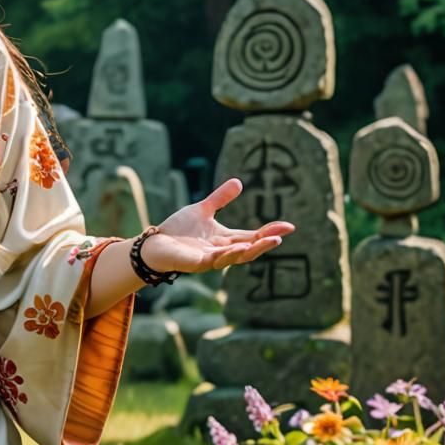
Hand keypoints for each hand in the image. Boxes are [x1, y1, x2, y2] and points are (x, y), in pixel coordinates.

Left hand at [140, 178, 294, 274]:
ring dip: (251, 250)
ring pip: (236, 257)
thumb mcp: (203, 210)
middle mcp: (222, 251)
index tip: (288, 226)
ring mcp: (210, 259)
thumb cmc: (178, 230)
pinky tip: (236, 248)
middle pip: (249, 248)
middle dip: (265, 243)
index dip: (269, 232)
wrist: (155, 243)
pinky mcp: (197, 263)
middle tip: (281, 236)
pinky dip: (226, 255)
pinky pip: (214, 261)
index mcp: (226, 239)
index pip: (253, 236)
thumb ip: (220, 199)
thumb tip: (239, 182)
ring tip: (266, 241)